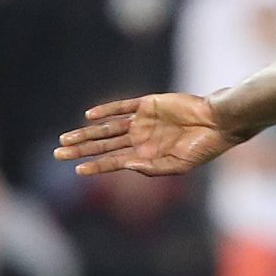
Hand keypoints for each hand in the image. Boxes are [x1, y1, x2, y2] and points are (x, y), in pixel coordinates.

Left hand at [56, 94, 246, 176]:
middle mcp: (140, 139)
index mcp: (147, 156)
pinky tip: (89, 116)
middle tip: (57, 154)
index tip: (77, 170)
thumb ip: (151, 168)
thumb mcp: (178, 166)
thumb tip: (125, 165)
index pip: (114, 162)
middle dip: (81, 149)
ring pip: (107, 128)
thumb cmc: (203, 148)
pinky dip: (106, 110)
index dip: (95, 166)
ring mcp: (142, 121)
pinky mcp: (147, 104)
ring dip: (86, 133)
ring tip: (65, 139)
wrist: (218, 123)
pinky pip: (122, 107)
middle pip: (103, 145)